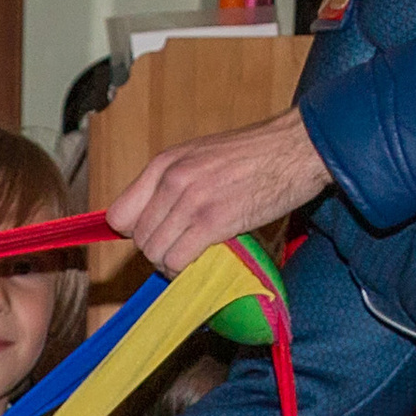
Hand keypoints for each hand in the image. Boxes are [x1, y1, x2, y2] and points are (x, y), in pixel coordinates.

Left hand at [107, 106, 328, 276]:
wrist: (297, 146)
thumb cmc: (254, 155)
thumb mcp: (199, 157)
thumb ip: (170, 184)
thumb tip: (148, 221)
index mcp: (164, 163)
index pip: (118, 216)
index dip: (134, 232)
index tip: (156, 234)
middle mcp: (172, 180)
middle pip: (139, 240)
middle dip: (158, 250)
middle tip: (183, 247)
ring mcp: (191, 200)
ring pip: (155, 253)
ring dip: (171, 262)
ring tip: (194, 254)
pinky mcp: (212, 221)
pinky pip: (177, 260)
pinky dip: (184, 269)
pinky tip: (202, 259)